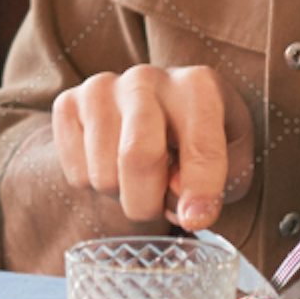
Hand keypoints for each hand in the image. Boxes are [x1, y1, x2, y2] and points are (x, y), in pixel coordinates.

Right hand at [47, 62, 253, 228]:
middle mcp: (146, 78)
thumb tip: (182, 201)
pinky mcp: (67, 104)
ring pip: (104, 176)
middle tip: (162, 207)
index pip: (200, 145)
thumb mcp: (232, 161)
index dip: (200, 190)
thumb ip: (221, 182)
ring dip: (124, 196)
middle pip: (137, 157)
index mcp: (197, 85)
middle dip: (150, 202)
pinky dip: (96, 187)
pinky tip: (113, 163)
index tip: (196, 220)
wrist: (155, 112)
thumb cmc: (199, 141)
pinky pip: (76, 174)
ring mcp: (101, 88)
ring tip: (140, 178)